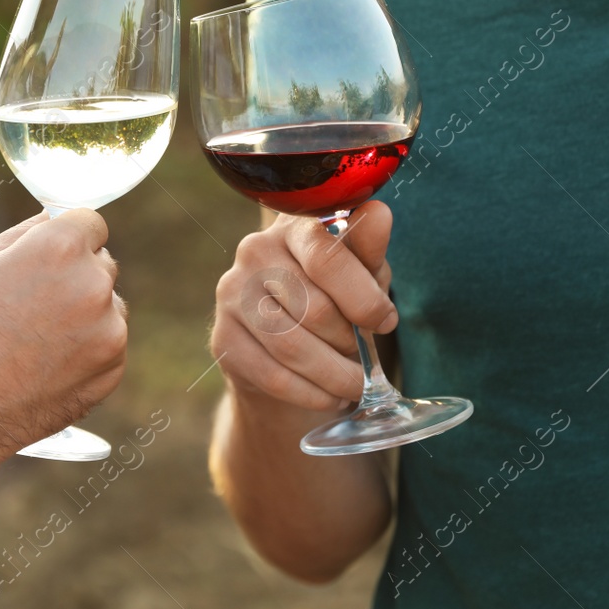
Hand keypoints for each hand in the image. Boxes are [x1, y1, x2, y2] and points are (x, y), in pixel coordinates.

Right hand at [0, 209, 126, 466]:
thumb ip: (24, 233)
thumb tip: (53, 217)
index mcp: (60, 249)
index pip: (90, 221)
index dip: (67, 235)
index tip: (50, 253)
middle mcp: (93, 286)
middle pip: (100, 262)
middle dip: (74, 274)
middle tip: (31, 302)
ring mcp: (108, 332)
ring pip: (108, 305)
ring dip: (84, 312)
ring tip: (34, 338)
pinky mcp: (111, 371)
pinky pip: (108, 344)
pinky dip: (86, 349)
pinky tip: (44, 363)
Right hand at [210, 201, 396, 411]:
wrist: (288, 353)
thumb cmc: (335, 302)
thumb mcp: (361, 275)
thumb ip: (368, 250)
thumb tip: (380, 213)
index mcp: (293, 227)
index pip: (326, 256)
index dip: (362, 297)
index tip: (385, 321)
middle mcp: (254, 252)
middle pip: (314, 308)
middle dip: (350, 341)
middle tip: (365, 356)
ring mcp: (232, 295)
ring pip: (293, 346)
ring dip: (335, 375)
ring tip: (356, 384)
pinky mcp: (223, 338)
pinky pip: (273, 375)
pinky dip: (311, 393)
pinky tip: (329, 395)